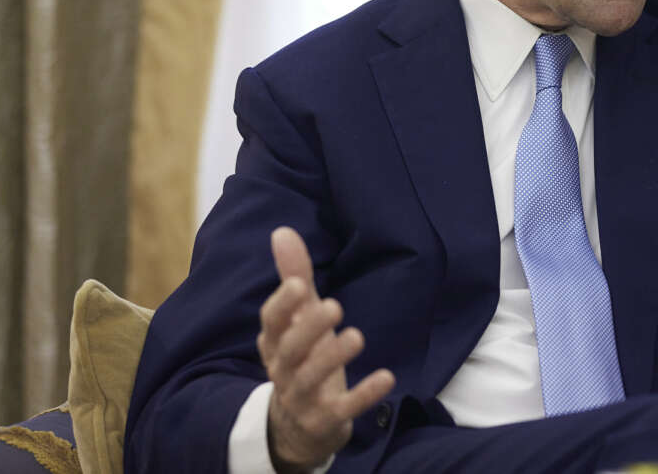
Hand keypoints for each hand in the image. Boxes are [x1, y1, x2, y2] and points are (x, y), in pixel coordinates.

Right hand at [257, 227, 394, 472]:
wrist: (298, 426)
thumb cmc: (302, 357)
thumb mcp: (299, 319)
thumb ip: (294, 277)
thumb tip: (282, 231)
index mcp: (274, 342)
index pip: (271, 323)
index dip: (282, 304)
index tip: (298, 284)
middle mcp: (282, 370)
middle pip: (289, 350)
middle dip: (309, 328)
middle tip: (334, 306)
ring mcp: (301, 398)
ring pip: (310, 380)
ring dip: (332, 358)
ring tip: (357, 336)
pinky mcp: (325, 420)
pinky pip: (342, 409)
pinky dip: (363, 395)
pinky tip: (387, 377)